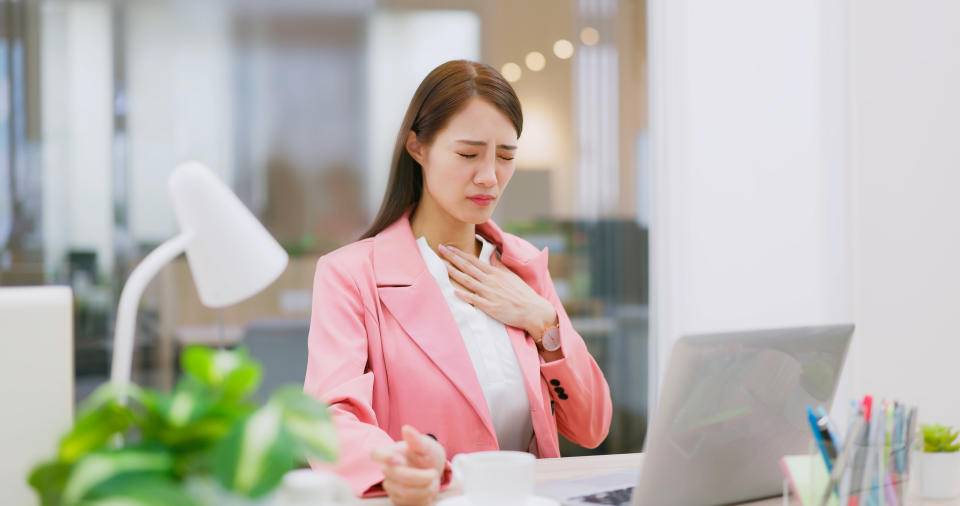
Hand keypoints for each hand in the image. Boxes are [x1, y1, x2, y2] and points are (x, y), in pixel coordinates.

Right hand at [370, 425, 445, 505]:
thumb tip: (406, 429)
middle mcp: (387, 470)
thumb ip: (416, 439)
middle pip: (394, 475)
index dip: (384, 457)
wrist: (433, 469)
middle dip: (418, 477)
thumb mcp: (426, 445)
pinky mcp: (398, 499)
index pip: (376, 454)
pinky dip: (424, 497)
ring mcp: (391, 486)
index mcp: (391, 453)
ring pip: (403, 492)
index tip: (399, 459)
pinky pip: (408, 502)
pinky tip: (430, 489)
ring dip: (424, 488)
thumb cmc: (427, 454)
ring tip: (434, 481)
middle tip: (434, 473)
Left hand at [439, 243, 556, 336]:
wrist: (533, 310)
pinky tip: (454, 291)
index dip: (459, 253)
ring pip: (468, 281)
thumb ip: (498, 265)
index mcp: (495, 273)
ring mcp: (490, 293)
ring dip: (454, 273)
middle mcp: (490, 281)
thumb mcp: (511, 275)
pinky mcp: (490, 306)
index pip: (473, 260)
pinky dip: (464, 295)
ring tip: (442, 265)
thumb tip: (491, 254)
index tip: (448, 247)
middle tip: (439, 249)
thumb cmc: (522, 293)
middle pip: (468, 267)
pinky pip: (474, 300)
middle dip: (452, 258)